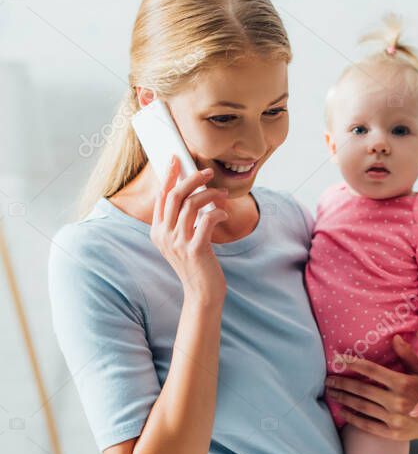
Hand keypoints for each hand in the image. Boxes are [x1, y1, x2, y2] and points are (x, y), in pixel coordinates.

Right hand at [150, 155, 230, 307]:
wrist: (202, 294)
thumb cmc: (196, 265)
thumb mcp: (181, 242)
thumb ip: (180, 222)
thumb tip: (191, 193)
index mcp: (157, 232)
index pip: (161, 196)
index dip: (169, 175)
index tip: (177, 159)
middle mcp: (164, 236)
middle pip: (174, 195)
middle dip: (191, 178)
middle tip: (207, 171)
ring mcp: (178, 243)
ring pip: (191, 204)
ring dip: (210, 194)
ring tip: (222, 194)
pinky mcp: (195, 249)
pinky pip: (206, 219)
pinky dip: (217, 212)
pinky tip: (223, 214)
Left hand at [324, 335, 417, 440]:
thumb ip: (407, 355)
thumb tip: (395, 337)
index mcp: (403, 383)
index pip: (372, 370)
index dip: (353, 363)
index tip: (338, 359)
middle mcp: (397, 401)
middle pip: (362, 389)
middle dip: (342, 384)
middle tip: (328, 380)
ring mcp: (394, 419)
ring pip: (361, 407)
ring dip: (343, 399)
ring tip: (332, 393)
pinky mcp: (392, 433)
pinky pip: (367, 425)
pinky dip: (352, 418)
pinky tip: (342, 411)